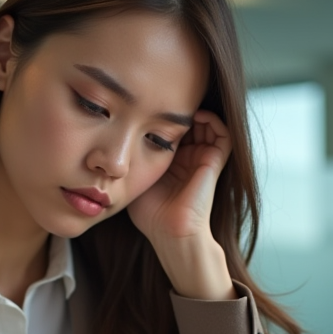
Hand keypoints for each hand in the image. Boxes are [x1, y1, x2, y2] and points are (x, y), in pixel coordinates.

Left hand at [127, 111, 236, 300]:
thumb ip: (130, 159)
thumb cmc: (150, 213)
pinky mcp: (214, 161)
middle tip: (163, 101)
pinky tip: (195, 116)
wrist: (170, 232)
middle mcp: (189, 157)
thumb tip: (110, 143)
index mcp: (171, 161)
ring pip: (206, 124)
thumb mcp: (135, 177)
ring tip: (180, 107)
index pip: (170, 129)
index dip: (161, 115)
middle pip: (189, 123)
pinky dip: (212, 119)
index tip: (147, 105)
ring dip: (195, 112)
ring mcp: (202, 159)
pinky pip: (222, 133)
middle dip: (177, 111)